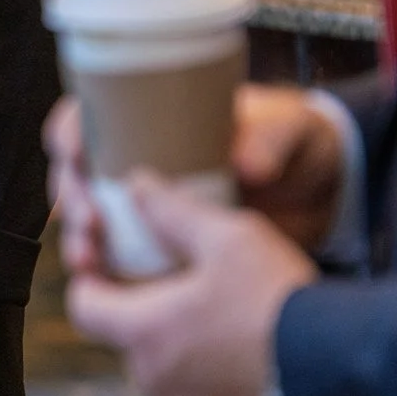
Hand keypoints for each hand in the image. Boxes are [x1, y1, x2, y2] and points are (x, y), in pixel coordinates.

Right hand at [46, 85, 347, 274]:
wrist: (326, 194)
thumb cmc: (300, 144)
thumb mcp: (290, 131)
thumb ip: (270, 142)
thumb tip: (245, 165)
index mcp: (157, 114)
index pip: (92, 112)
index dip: (72, 131)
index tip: (77, 154)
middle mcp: (141, 156)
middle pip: (78, 171)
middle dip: (71, 197)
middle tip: (90, 222)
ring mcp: (148, 203)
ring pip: (88, 215)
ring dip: (77, 237)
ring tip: (88, 259)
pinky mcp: (162, 243)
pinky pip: (117, 254)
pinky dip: (103, 269)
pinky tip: (103, 283)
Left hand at [65, 173, 318, 395]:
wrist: (345, 378)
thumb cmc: (279, 302)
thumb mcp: (228, 236)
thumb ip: (172, 210)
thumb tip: (137, 187)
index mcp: (143, 331)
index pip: (84, 305)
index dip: (92, 278)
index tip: (114, 260)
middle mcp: (156, 381)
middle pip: (130, 336)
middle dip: (150, 308)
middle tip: (188, 281)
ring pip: (170, 369)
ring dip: (187, 343)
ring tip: (230, 315)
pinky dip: (219, 378)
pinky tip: (255, 354)